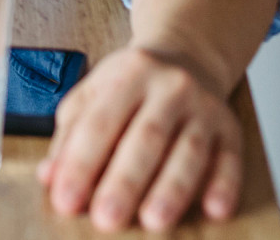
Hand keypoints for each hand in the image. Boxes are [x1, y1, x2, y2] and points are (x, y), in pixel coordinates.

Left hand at [36, 44, 244, 231]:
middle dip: (125, 182)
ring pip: (189, 150)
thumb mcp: (93, 95)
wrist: (186, 56)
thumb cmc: (130, 85)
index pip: (99, 123)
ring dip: (172, 189)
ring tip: (154, 222)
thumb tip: (48, 177)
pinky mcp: (231, 129)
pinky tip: (214, 210)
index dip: (80, 164)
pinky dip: (224, 185)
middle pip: (146, 138)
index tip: (65, 201)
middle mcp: (168, 88)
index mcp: (126, 75)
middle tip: (106, 219)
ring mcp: (203, 107)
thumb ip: (69, 136)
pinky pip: (230, 159)